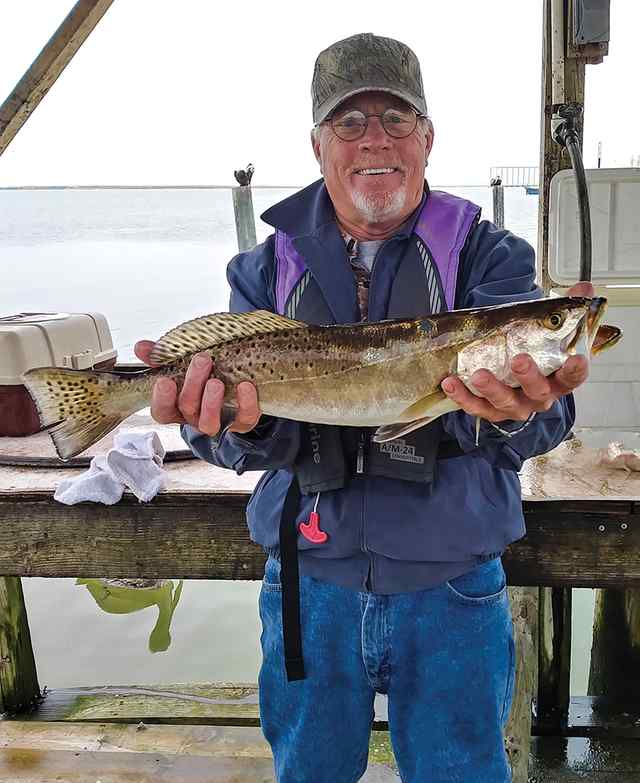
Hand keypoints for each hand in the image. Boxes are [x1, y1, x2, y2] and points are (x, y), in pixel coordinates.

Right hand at [134, 340, 260, 435]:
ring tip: (216, 381)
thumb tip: (141, 347)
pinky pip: (244, 418)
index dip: (161, 398)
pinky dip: (246, 402)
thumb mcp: (182, 363)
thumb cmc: (203, 374)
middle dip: (193, 384)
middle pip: (187, 409)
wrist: (238, 383)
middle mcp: (195, 417)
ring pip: (209, 423)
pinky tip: (245, 385)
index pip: (161, 411)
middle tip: (202, 359)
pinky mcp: (242, 421)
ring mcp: (219, 421)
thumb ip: (161, 356)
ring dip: (211, 402)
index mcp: (177, 406)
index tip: (164, 380)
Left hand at [440, 282, 594, 422]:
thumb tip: (584, 288)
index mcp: (558, 378)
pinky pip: (476, 407)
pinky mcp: (490, 410)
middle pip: (538, 391)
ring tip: (478, 375)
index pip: (573, 377)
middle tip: (519, 360)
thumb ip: (566, 308)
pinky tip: (451, 383)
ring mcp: (514, 405)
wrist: (510, 369)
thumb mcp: (549, 329)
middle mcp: (539, 396)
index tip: (576, 359)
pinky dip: (463, 397)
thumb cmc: (533, 350)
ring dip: (491, 389)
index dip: (576, 370)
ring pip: (505, 402)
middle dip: (528, 376)